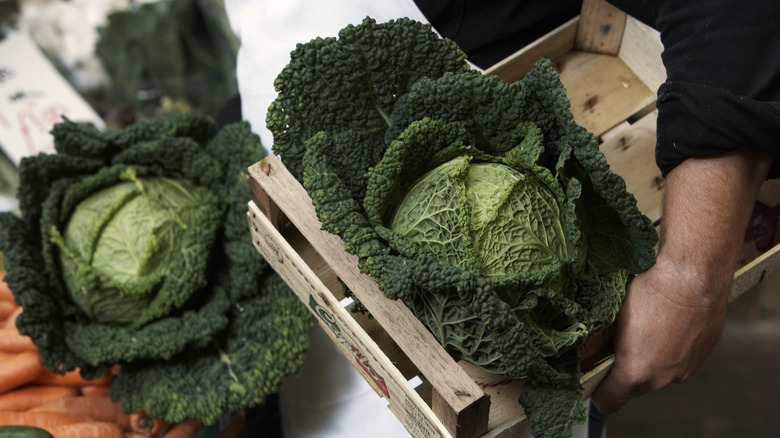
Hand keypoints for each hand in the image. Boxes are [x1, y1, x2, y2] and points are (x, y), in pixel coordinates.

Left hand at [584, 256, 728, 413]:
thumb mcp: (612, 316)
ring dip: (649, 360)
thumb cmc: (651, 294)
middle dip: (624, 370)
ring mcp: (684, 370)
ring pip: (657, 374)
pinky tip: (665, 326)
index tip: (594, 375)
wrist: (693, 278)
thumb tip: (579, 351)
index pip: (609, 402)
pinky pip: (678, 362)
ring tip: (645, 330)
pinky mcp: (701, 358)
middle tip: (618, 343)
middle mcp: (662, 379)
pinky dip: (669, 351)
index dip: (598, 391)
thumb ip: (593, 341)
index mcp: (635, 373)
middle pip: (634, 387)